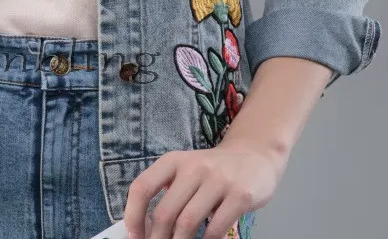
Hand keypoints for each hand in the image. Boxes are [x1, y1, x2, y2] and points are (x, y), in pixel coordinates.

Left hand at [122, 139, 285, 238]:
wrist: (254, 155)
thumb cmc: (212, 171)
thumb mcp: (185, 171)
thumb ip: (167, 193)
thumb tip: (144, 228)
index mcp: (173, 161)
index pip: (142, 187)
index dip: (133, 216)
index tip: (135, 237)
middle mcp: (193, 167)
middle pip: (165, 212)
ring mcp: (218, 180)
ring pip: (188, 222)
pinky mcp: (240, 194)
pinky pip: (216, 227)